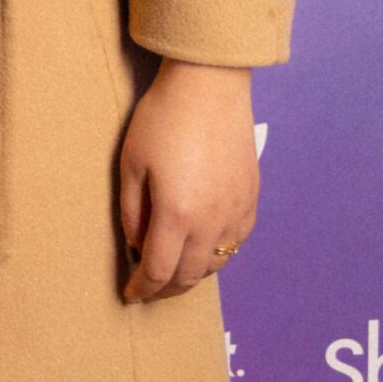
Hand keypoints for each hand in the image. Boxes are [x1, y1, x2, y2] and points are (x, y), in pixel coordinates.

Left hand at [119, 60, 256, 303]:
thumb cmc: (163, 118)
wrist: (209, 86)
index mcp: (177, 215)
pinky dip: (218, 254)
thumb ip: (132, 210)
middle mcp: (211, 222)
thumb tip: (136, 244)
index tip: (130, 295)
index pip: (159, 270)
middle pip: (190, 275)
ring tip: (174, 271)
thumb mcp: (132, 163)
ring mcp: (236, 212)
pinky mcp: (251, 199)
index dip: (143, 288)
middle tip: (149, 288)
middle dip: (166, 288)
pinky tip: (205, 247)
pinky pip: (236, 242)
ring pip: (217, 263)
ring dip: (193, 275)